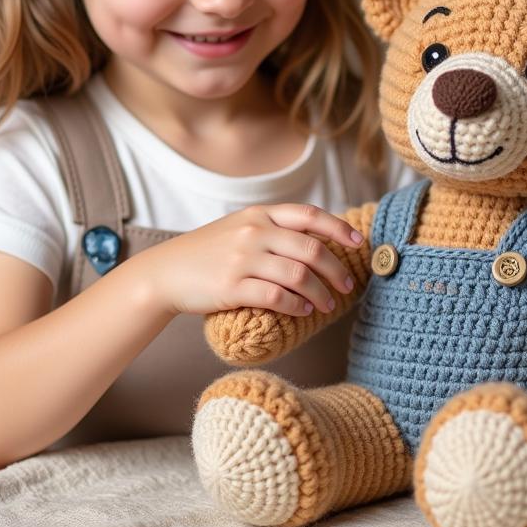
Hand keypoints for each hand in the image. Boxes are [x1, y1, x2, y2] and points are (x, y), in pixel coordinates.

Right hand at [136, 203, 362, 317]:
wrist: (166, 272)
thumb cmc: (208, 252)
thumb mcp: (240, 227)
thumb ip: (273, 228)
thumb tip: (318, 238)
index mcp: (260, 214)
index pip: (310, 215)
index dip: (340, 228)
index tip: (360, 243)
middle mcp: (254, 232)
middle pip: (312, 249)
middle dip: (337, 270)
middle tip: (347, 286)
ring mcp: (243, 259)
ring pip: (299, 275)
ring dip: (321, 293)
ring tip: (327, 305)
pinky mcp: (232, 286)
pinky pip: (277, 296)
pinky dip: (297, 305)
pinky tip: (303, 311)